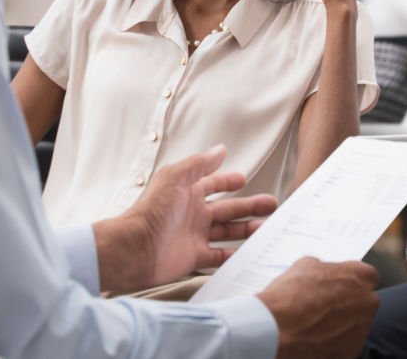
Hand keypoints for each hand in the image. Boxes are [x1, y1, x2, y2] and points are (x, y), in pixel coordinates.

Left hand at [93, 145, 277, 292]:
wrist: (135, 248)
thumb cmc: (151, 210)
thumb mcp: (175, 177)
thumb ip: (199, 163)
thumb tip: (220, 149)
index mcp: (188, 193)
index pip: (213, 184)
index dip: (228, 181)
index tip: (244, 179)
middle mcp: (193, 213)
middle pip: (228, 209)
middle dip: (249, 206)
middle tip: (270, 204)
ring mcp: (195, 236)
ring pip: (228, 231)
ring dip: (246, 229)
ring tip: (266, 227)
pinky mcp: (195, 257)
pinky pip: (219, 255)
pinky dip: (234, 254)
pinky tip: (249, 252)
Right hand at [258, 257, 378, 358]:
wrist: (276, 328)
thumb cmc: (290, 295)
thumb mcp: (306, 265)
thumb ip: (325, 269)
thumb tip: (325, 274)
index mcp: (361, 276)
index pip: (367, 276)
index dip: (352, 281)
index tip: (340, 286)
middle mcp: (368, 302)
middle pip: (364, 302)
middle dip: (350, 303)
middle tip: (326, 306)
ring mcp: (362, 329)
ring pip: (356, 324)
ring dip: (343, 323)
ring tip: (317, 323)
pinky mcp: (352, 351)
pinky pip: (347, 344)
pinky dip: (335, 342)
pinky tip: (316, 337)